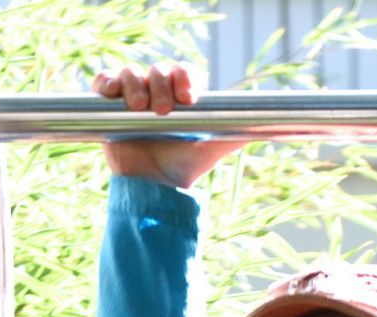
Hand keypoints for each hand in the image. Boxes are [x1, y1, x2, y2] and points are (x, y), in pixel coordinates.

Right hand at [93, 62, 244, 187]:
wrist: (157, 187)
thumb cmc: (186, 166)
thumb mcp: (216, 146)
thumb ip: (239, 131)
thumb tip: (273, 125)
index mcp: (181, 94)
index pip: (182, 70)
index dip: (184, 76)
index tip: (189, 96)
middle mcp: (157, 91)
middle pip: (157, 69)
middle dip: (160, 84)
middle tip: (163, 111)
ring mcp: (132, 97)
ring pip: (130, 72)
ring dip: (134, 84)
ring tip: (140, 108)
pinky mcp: (108, 107)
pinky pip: (103, 83)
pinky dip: (105, 83)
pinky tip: (111, 92)